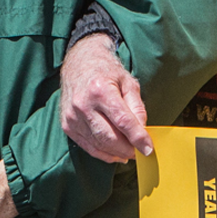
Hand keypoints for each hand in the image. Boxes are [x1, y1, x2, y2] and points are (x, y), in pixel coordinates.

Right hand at [60, 33, 149, 162]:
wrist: (78, 63)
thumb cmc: (106, 72)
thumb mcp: (128, 83)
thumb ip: (137, 108)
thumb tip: (143, 133)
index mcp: (100, 90)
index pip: (123, 122)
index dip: (138, 138)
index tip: (149, 149)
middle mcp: (83, 104)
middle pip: (109, 137)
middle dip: (128, 150)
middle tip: (141, 153)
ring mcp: (72, 116)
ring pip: (99, 145)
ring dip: (117, 153)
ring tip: (129, 153)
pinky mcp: (67, 124)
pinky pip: (87, 146)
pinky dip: (103, 153)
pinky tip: (115, 153)